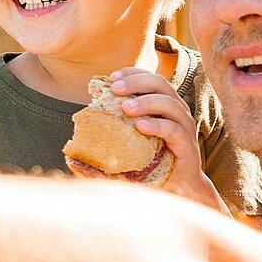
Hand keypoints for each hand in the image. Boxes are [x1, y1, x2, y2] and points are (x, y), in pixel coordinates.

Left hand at [107, 68, 226, 214]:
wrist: (176, 187)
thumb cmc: (149, 164)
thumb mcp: (127, 147)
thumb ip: (108, 139)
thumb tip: (75, 144)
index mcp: (163, 103)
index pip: (150, 78)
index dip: (132, 73)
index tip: (112, 78)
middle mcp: (176, 110)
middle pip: (160, 84)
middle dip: (136, 82)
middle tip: (115, 89)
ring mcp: (184, 126)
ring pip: (169, 103)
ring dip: (146, 101)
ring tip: (126, 107)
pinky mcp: (187, 144)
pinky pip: (173, 129)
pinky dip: (156, 124)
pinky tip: (140, 126)